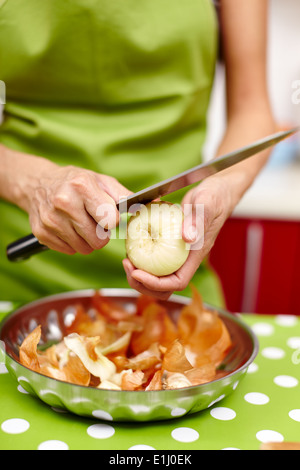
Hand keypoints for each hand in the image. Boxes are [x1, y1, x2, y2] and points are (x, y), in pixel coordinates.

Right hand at [17, 157, 131, 254]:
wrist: (38, 183)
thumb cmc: (76, 183)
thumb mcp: (101, 182)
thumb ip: (126, 196)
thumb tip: (153, 205)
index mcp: (82, 186)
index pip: (110, 220)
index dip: (112, 221)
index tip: (107, 215)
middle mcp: (64, 202)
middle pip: (98, 240)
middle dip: (101, 234)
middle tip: (94, 222)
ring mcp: (51, 219)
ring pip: (84, 249)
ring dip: (87, 240)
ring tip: (81, 224)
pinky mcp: (42, 233)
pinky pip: (69, 251)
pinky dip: (72, 243)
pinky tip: (68, 228)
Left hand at [123, 175, 233, 299]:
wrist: (218, 191)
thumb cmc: (215, 197)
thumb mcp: (207, 204)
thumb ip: (197, 220)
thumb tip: (187, 238)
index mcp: (196, 255)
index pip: (176, 282)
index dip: (154, 284)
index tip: (136, 273)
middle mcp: (187, 258)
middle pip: (165, 287)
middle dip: (142, 283)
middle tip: (127, 265)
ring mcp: (179, 253)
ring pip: (159, 276)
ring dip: (140, 273)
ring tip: (127, 259)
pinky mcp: (171, 244)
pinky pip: (155, 258)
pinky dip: (142, 257)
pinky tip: (132, 245)